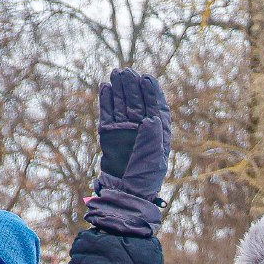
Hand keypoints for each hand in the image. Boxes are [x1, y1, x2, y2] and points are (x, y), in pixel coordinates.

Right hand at [85, 69, 170, 236]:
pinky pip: (107, 114)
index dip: (151, 91)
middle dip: (133, 86)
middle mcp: (141, 129)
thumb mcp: (155, 157)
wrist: (125, 191)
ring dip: (119, 89)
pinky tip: (105, 87)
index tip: (146, 78)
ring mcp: (124, 130)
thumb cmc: (145, 177)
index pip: (156, 106)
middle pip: (137, 102)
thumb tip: (153, 117)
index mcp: (158, 132)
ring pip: (121, 104)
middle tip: (127, 71)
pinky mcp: (109, 134)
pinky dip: (105, 101)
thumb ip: (154, 136)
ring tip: (116, 73)